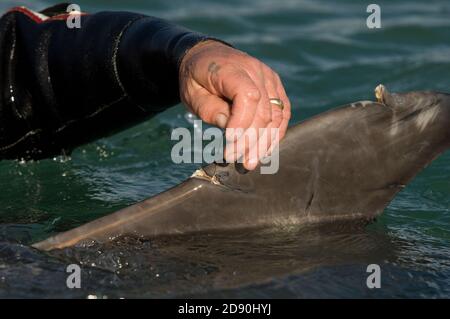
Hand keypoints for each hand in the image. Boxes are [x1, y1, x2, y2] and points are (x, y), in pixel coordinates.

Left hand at [179, 40, 290, 169]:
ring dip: (265, 141)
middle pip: (263, 110)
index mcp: (232, 68)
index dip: (242, 123)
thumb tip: (230, 128)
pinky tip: (265, 149)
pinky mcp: (275, 86)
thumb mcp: (192, 94)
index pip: (247, 96)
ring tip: (251, 161)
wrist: (207, 56)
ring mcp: (269, 78)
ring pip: (276, 114)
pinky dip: (276, 132)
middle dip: (251, 140)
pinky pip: (282, 112)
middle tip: (237, 160)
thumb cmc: (197, 78)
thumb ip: (210, 110)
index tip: (230, 144)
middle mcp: (256, 70)